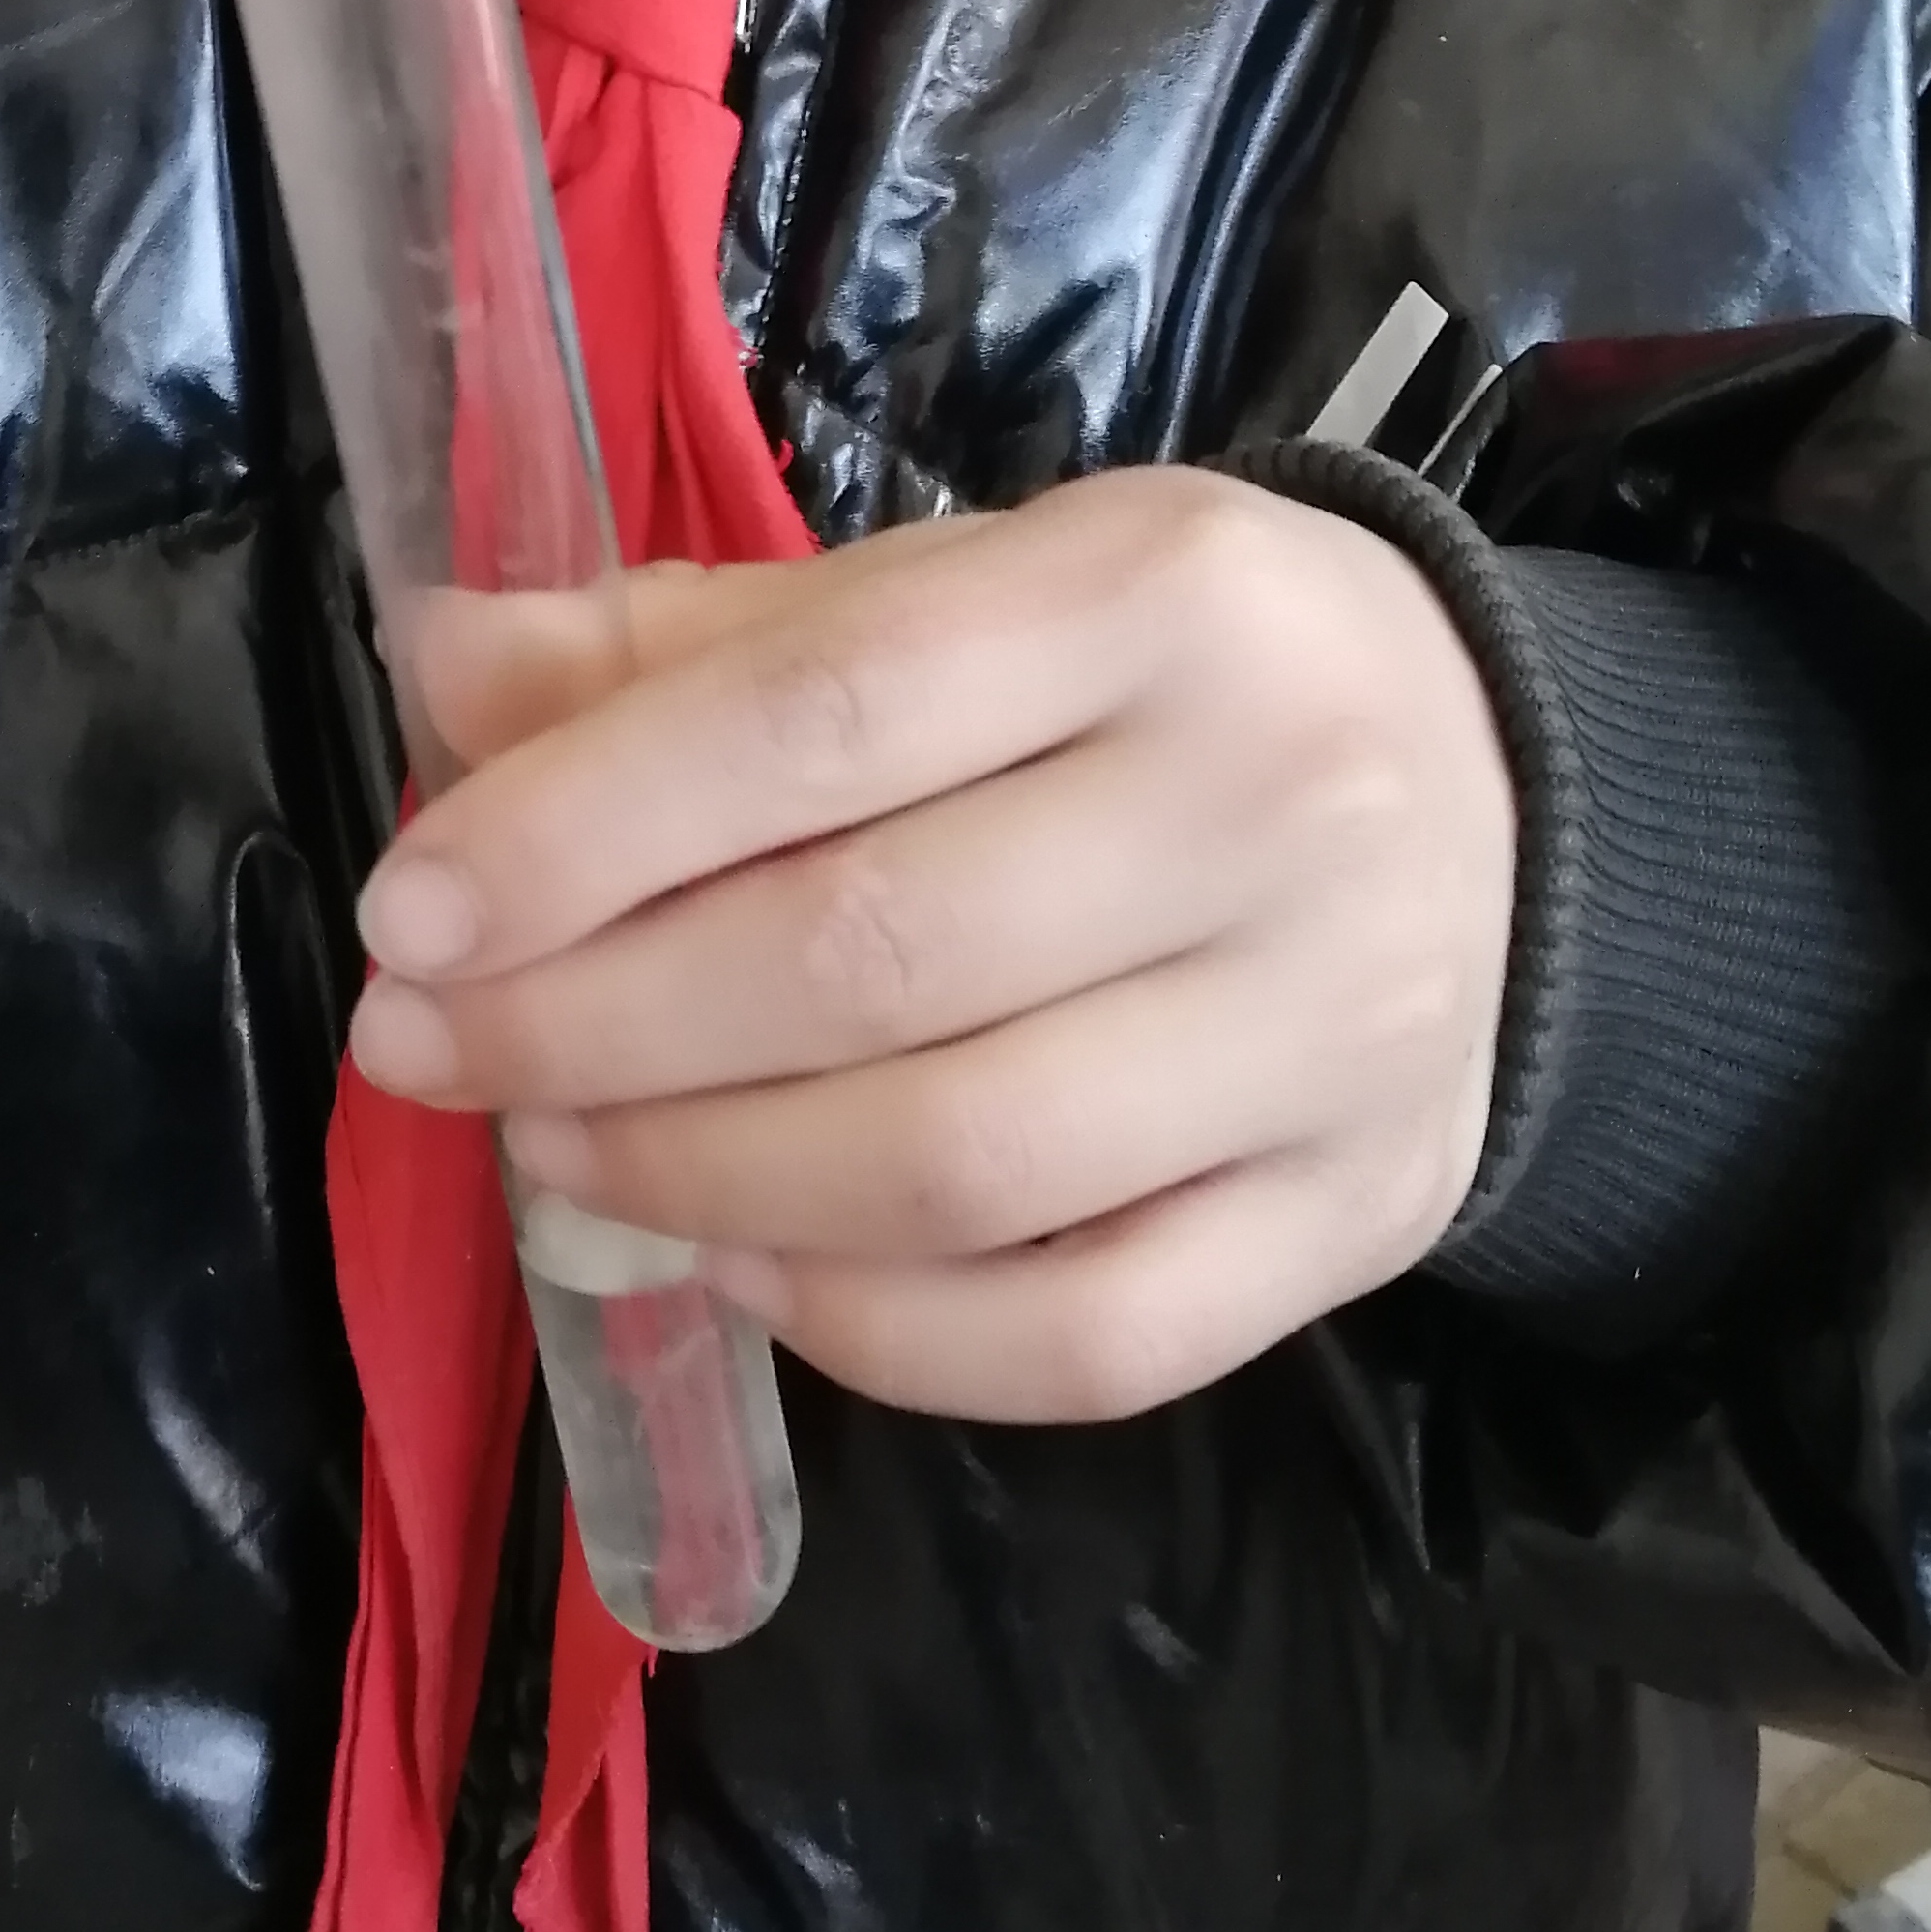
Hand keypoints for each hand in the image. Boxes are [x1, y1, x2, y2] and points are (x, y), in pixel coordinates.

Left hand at [348, 473, 1516, 1423]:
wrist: (1516, 808)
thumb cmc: (1170, 688)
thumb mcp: (969, 594)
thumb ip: (707, 648)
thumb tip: (451, 672)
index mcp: (1160, 593)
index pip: (828, 719)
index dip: (587, 831)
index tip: (413, 913)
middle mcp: (1275, 804)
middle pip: (874, 958)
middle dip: (594, 1023)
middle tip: (432, 1047)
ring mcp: (1338, 1035)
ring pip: (962, 1168)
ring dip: (702, 1182)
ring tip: (558, 1150)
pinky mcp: (1361, 1219)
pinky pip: (1082, 1338)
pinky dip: (874, 1331)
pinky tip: (738, 1268)